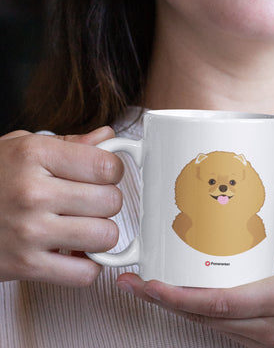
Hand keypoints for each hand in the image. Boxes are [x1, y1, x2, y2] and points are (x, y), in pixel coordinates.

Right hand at [0, 127, 123, 285]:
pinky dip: (87, 265)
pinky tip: (74, 251)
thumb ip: (71, 143)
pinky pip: (84, 273)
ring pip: (105, 236)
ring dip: (100, 234)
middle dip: (107, 202)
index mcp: (35, 156)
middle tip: (89, 201)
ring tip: (82, 226)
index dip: (113, 171)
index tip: (104, 175)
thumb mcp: (23, 147)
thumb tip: (108, 137)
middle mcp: (32, 193)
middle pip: (111, 201)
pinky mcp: (25, 266)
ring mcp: (29, 232)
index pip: (107, 165)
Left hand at [117, 162, 273, 347]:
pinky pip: (227, 329)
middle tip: (132, 279)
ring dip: (178, 308)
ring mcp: (271, 340)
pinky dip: (202, 314)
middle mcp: (271, 328)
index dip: (175, 295)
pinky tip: (193, 295)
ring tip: (153, 284)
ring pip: (211, 328)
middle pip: (202, 319)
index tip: (144, 280)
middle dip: (161, 301)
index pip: (218, 303)